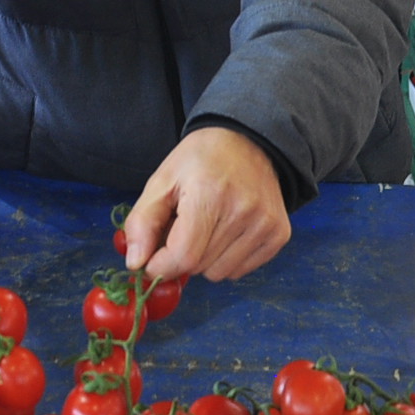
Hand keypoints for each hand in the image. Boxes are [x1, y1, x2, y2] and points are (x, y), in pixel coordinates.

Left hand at [121, 127, 290, 282]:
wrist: (249, 140)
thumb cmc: (201, 160)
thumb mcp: (162, 180)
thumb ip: (143, 222)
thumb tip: (136, 264)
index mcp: (209, 194)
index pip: (183, 256)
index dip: (161, 265)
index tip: (153, 257)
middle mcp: (243, 211)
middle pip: (198, 267)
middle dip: (181, 255)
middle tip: (184, 226)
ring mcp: (265, 224)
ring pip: (219, 274)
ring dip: (205, 259)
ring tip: (208, 225)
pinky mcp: (279, 234)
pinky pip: (240, 271)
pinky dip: (227, 258)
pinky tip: (227, 230)